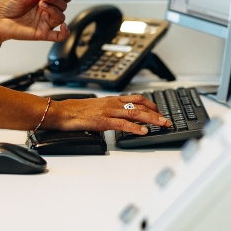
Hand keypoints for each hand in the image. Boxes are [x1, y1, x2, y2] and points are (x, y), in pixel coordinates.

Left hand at [0, 0, 72, 46]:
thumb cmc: (9, 5)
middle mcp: (47, 10)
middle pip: (63, 5)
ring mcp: (45, 22)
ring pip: (61, 17)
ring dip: (55, 10)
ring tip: (42, 5)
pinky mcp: (43, 33)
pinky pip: (59, 36)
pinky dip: (65, 32)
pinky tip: (63, 26)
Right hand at [43, 95, 171, 134]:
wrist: (62, 112)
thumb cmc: (77, 111)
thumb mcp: (98, 108)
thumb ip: (111, 112)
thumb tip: (121, 120)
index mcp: (113, 100)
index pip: (137, 99)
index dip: (151, 104)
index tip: (160, 111)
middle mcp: (113, 103)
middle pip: (141, 106)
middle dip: (157, 113)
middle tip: (168, 120)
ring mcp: (109, 111)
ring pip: (135, 113)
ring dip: (152, 119)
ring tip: (162, 124)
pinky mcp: (103, 121)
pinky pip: (122, 124)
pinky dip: (135, 128)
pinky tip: (143, 132)